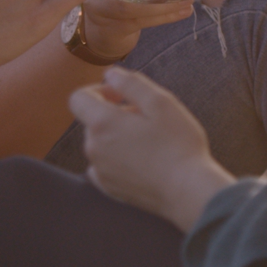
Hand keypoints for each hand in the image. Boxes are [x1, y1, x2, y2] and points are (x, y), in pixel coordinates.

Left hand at [69, 67, 234, 230]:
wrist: (188, 191)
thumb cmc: (178, 144)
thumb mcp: (161, 102)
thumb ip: (131, 83)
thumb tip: (110, 74)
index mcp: (102, 124)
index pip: (78, 98)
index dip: (98, 90)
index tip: (121, 96)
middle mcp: (94, 148)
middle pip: (93, 121)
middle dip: (114, 114)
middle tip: (148, 120)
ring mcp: (100, 171)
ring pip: (101, 143)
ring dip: (117, 137)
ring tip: (150, 142)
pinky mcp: (110, 189)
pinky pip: (104, 166)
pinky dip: (117, 159)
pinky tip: (142, 162)